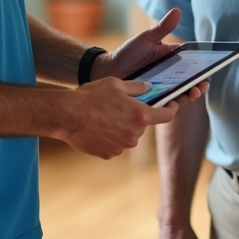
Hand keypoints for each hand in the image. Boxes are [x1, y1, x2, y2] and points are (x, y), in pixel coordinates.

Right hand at [63, 77, 179, 158]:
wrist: (67, 115)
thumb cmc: (91, 96)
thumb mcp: (116, 84)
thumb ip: (137, 87)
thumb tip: (149, 87)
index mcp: (141, 116)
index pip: (166, 116)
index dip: (171, 110)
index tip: (171, 105)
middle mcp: (134, 135)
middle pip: (143, 126)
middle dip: (135, 117)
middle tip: (119, 107)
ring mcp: (122, 147)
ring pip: (128, 136)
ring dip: (121, 128)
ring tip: (103, 116)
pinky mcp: (109, 155)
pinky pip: (114, 145)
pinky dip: (110, 138)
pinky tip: (96, 127)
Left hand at [91, 8, 209, 103]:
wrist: (109, 70)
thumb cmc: (128, 52)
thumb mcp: (146, 38)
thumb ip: (163, 28)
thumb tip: (177, 10)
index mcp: (172, 58)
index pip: (192, 62)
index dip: (203, 66)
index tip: (211, 67)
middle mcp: (171, 74)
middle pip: (191, 80)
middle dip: (200, 83)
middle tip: (203, 85)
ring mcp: (164, 88)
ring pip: (182, 93)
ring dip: (191, 94)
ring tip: (193, 93)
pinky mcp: (155, 99)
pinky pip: (167, 103)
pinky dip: (174, 103)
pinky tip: (177, 102)